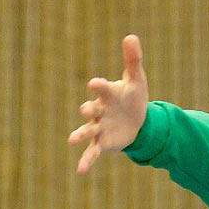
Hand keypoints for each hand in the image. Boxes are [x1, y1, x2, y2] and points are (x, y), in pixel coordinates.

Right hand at [68, 35, 149, 174]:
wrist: (137, 120)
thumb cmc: (133, 97)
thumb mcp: (137, 80)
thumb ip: (133, 60)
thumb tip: (131, 36)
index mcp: (108, 94)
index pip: (103, 88)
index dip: (99, 86)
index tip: (95, 84)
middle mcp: (100, 110)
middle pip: (92, 110)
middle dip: (89, 110)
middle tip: (85, 110)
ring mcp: (100, 127)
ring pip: (88, 131)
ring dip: (80, 134)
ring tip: (71, 140)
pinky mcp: (103, 142)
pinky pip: (92, 152)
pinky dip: (86, 160)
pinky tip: (80, 171)